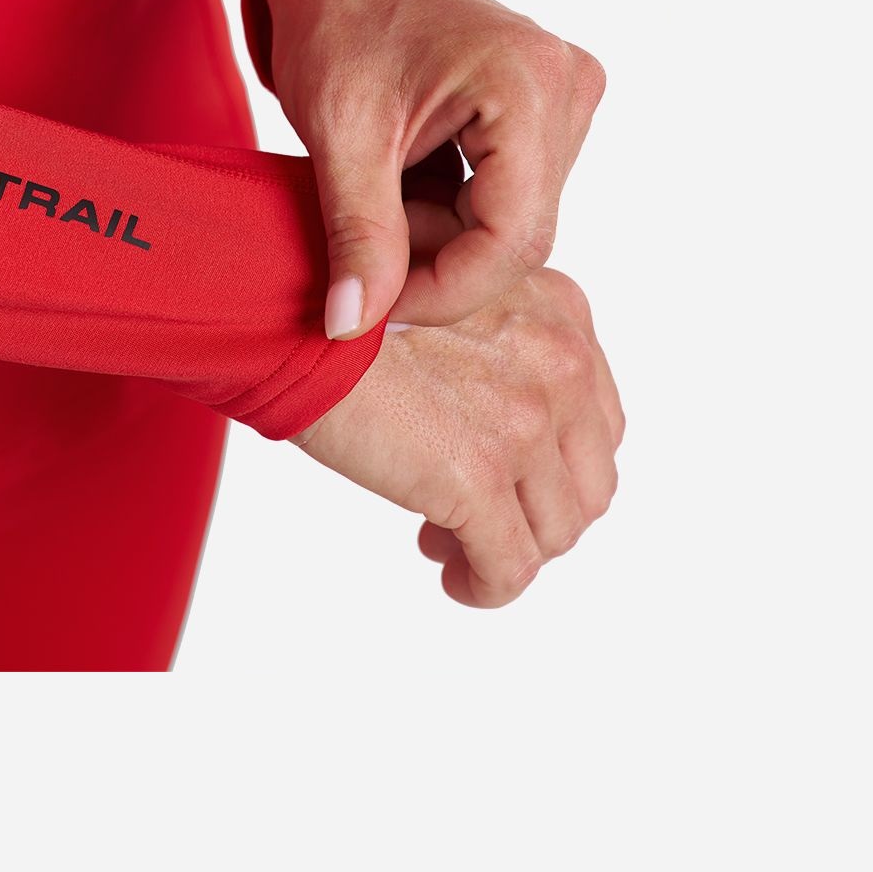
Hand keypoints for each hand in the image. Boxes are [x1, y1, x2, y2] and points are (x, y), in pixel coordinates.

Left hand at [257, 0, 606, 338]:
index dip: (443, 292)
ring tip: (378, 205)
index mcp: (526, 84)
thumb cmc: (337, 20)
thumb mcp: (341, 136)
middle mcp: (567, 87)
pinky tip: (404, 191)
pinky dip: (452, 216)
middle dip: (438, 265)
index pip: (512, 239)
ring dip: (442, 240)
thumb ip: (357, 235)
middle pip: (519, 235)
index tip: (376, 310)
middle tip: (364, 258)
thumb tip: (351, 327)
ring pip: (514, 223)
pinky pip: (511, 197)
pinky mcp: (546, 111)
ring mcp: (564, 98)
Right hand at [288, 268, 623, 607]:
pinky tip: (455, 581)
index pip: (594, 418)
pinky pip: (510, 566)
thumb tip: (494, 433)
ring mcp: (524, 423)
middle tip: (477, 519)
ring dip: (510, 549)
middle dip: (537, 510)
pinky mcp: (479, 476)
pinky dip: (486, 586)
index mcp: (556, 311)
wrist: (293, 319)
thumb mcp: (452, 301)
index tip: (501, 475)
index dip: (549, 462)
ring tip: (449, 543)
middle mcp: (557, 362)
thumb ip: (499, 348)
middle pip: (588, 479)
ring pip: (557, 530)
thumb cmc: (349, 309)